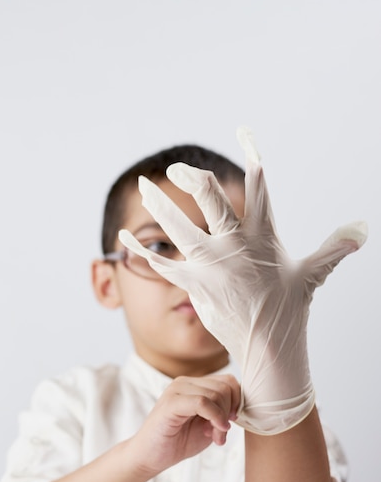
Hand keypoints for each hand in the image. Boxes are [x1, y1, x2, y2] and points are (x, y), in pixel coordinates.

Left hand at [119, 127, 367, 434]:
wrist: (269, 350)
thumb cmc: (289, 310)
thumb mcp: (312, 272)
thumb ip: (334, 246)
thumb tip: (364, 228)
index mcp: (263, 236)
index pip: (259, 185)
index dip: (251, 153)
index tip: (243, 132)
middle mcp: (236, 246)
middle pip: (210, 200)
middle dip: (192, 179)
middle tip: (178, 169)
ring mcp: (212, 266)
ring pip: (178, 227)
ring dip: (158, 205)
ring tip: (144, 186)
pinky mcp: (193, 285)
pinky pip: (160, 263)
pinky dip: (140, 248)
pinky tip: (124, 236)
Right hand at [129, 374, 239, 475]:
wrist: (148, 457)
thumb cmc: (177, 442)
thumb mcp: (207, 425)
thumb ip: (222, 412)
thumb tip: (240, 406)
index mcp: (194, 385)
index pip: (228, 381)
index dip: (236, 402)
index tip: (231, 423)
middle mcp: (185, 382)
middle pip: (225, 387)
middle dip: (229, 412)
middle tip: (220, 434)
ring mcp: (176, 390)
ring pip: (216, 393)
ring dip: (222, 419)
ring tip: (214, 437)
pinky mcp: (170, 402)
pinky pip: (202, 402)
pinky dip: (214, 417)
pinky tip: (214, 433)